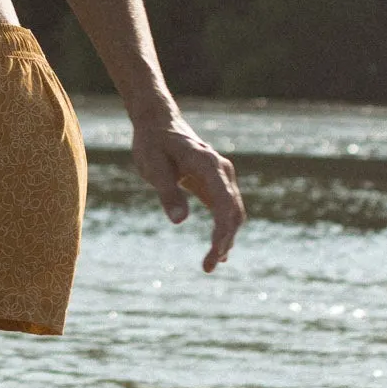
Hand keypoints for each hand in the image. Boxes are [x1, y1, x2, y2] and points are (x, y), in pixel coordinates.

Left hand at [130, 113, 244, 271]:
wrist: (158, 122)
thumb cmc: (153, 143)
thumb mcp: (153, 167)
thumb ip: (167, 193)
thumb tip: (179, 221)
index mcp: (208, 164)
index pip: (224, 202)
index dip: (223, 231)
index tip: (213, 254)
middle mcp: (222, 170)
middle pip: (233, 211)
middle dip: (225, 240)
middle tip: (208, 266)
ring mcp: (221, 176)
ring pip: (233, 212)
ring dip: (226, 238)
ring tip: (211, 264)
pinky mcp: (215, 182)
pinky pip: (226, 209)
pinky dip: (224, 229)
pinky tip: (219, 250)